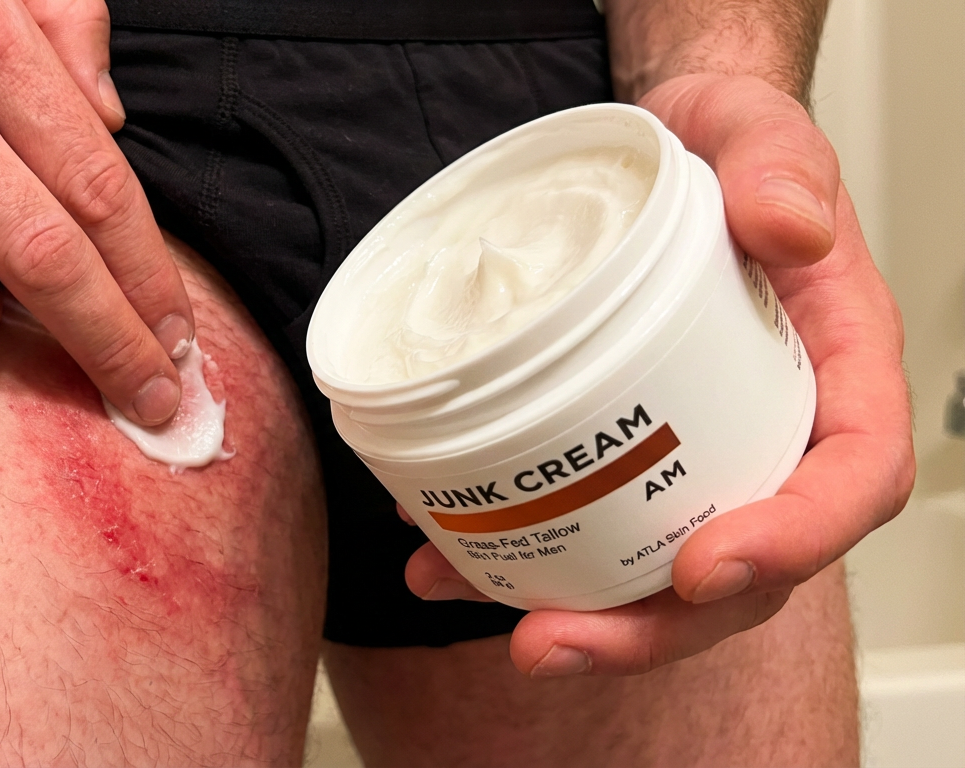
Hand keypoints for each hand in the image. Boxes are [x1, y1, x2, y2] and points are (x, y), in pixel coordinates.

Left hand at [402, 74, 914, 675]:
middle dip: (653, 627)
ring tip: (479, 610)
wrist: (657, 150)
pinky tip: (441, 560)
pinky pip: (582, 522)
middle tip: (556, 641)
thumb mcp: (755, 128)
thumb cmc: (720, 147)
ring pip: (655, 567)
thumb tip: (790, 228)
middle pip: (745, 567)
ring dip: (571, 615)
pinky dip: (511, 555)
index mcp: (835, 367)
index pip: (854, 478)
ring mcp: (694, 450)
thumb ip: (779, 165)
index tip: (704, 567)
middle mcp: (769, 428)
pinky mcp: (620, 449)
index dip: (792, 542)